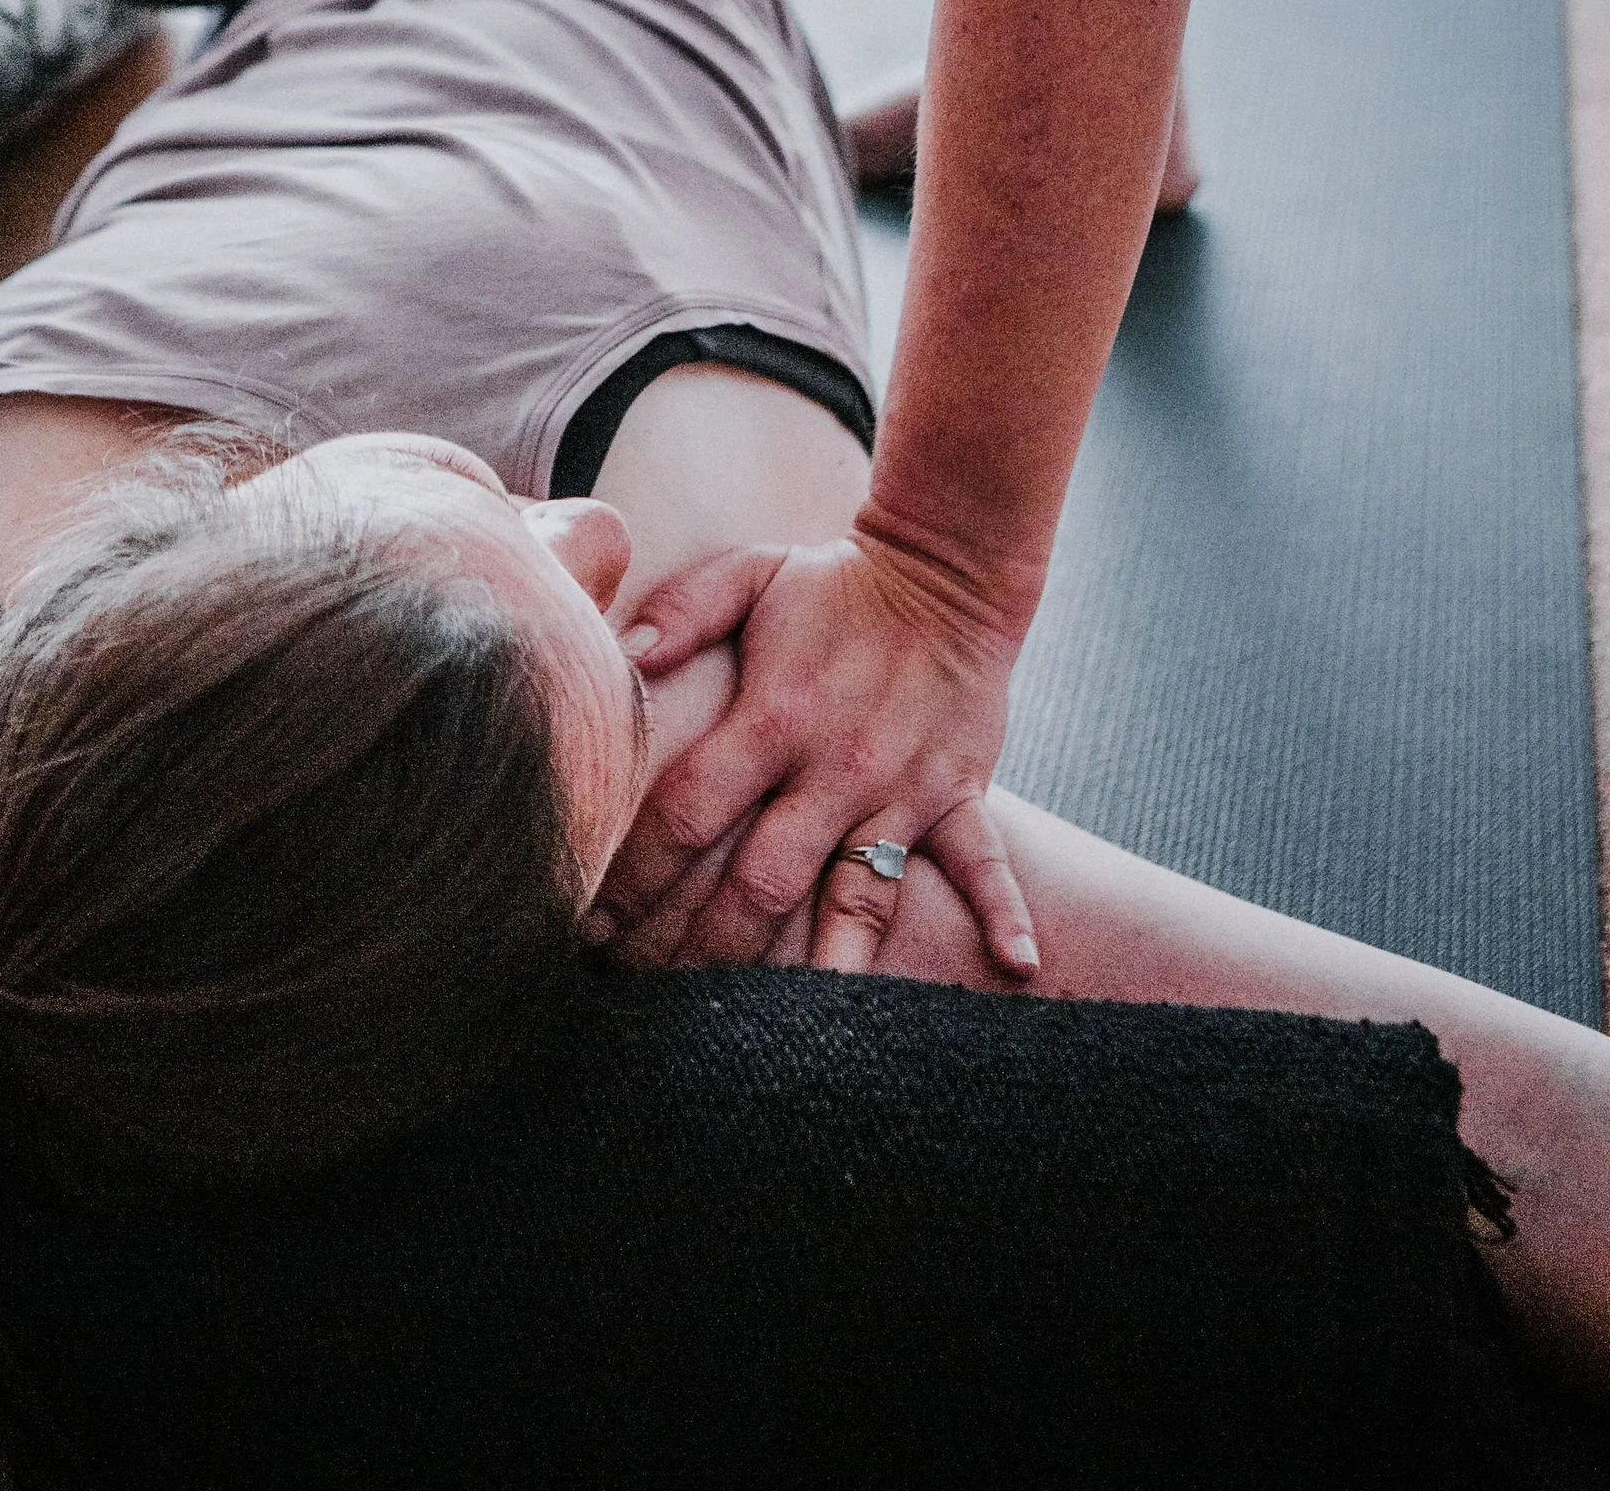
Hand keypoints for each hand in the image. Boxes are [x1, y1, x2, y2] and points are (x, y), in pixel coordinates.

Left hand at [597, 531, 1037, 977]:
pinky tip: (1017, 970)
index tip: (592, 924)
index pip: (688, 814)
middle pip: (759, 886)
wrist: (948, 565)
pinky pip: (984, 864)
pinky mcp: (957, 796)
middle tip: (647, 998)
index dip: (634, 876)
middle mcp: (835, 770)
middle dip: (696, 949)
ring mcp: (900, 793)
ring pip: (856, 903)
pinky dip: (1006, 914)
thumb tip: (621, 657)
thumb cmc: (834, 580)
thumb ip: (682, 612)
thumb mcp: (750, 574)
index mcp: (773, 718)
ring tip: (776, 1044)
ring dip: (815, 974)